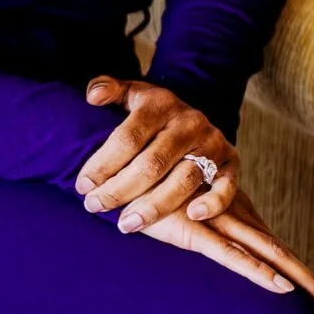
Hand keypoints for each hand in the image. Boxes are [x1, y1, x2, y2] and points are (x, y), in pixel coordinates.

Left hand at [75, 75, 240, 232]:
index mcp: (161, 104)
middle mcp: (189, 122)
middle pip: (152, 163)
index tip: (83, 185)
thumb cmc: (152, 112)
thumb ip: (109, 89)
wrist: (193, 115)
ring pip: (184, 180)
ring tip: (127, 224)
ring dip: (154, 206)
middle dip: (120, 189)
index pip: (128, 137)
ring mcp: (212, 143)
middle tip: (94, 207)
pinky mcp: (230, 162)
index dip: (103, 163)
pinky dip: (213, 202)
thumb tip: (92, 97)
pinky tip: (192, 216)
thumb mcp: (131, 93)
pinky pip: (226, 185)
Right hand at [136, 188, 313, 312]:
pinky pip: (231, 256)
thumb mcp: (174, 205)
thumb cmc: (142, 184)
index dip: (294, 266)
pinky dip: (258, 271)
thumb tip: (198, 234)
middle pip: (278, 251)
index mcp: (229, 212)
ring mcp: (216, 223)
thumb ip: (190, 218)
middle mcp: (230, 217)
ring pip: (267, 254)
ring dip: (297, 278)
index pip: (269, 243)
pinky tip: (280, 286)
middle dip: (307, 279)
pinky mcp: (195, 231)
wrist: (119, 164)